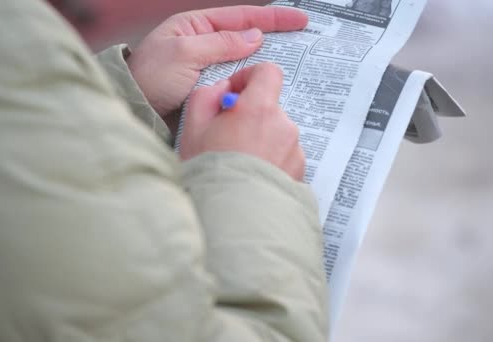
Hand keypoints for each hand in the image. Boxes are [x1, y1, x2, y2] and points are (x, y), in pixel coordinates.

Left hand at [126, 6, 307, 117]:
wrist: (132, 108)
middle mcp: (204, 44)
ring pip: (243, 64)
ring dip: (264, 66)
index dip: (272, 18)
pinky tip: (266, 90)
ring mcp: (207, 68)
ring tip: (294, 68)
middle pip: (247, 38)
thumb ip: (220, 44)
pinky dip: (250, 86)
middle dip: (275, 39)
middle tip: (305, 43)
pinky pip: (235, 84)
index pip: (241, 17)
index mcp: (196, 26)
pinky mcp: (208, 91)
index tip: (300, 20)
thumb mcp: (184, 54)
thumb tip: (255, 37)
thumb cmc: (149, 77)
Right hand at [180, 63, 304, 180]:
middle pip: (270, 108)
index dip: (250, 77)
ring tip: (238, 164)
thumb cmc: (209, 173)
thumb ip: (206, 97)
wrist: (230, 218)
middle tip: (227, 139)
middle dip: (250, 117)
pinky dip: (270, 161)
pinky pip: (284, 158)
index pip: (268, 73)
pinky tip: (251, 178)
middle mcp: (284, 127)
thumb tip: (222, 90)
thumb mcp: (193, 129)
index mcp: (260, 110)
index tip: (235, 93)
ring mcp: (295, 152)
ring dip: (261, 141)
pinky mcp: (300, 173)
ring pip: (277, 134)